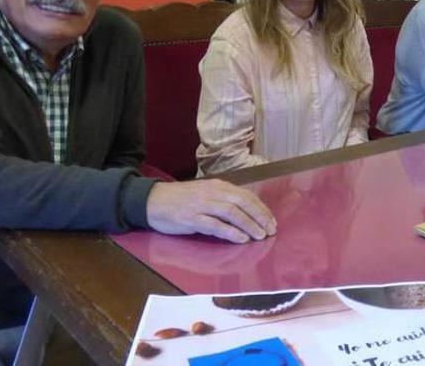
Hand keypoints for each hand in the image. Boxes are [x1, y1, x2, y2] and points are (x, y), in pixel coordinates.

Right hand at [146, 179, 276, 242]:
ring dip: (249, 224)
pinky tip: (241, 239)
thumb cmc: (181, 199)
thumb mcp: (206, 194)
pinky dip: (230, 232)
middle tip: (271, 231)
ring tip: (260, 236)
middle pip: (243, 202)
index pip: (246, 196)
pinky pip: (215, 225)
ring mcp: (202, 205)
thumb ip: (224, 201)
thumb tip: (247, 214)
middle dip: (260, 217)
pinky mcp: (191, 218)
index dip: (261, 209)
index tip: (272, 221)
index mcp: (218, 186)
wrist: (152, 201)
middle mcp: (212, 193)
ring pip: (232, 213)